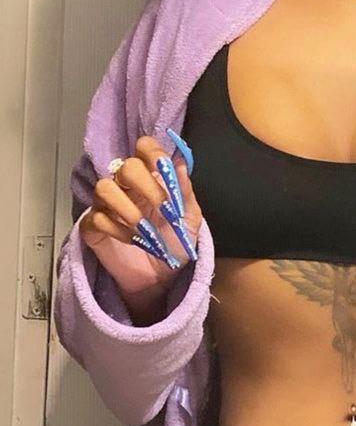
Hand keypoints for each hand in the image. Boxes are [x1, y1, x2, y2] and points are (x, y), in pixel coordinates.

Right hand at [80, 135, 201, 298]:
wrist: (162, 277)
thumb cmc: (175, 243)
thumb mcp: (190, 220)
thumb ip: (185, 192)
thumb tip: (180, 164)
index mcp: (152, 178)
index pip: (145, 148)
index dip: (152, 152)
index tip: (162, 167)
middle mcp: (128, 186)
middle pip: (125, 165)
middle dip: (145, 185)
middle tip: (162, 208)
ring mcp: (108, 205)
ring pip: (104, 188)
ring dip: (127, 208)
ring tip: (143, 228)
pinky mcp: (94, 226)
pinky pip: (96, 218)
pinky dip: (116, 230)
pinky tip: (131, 241)